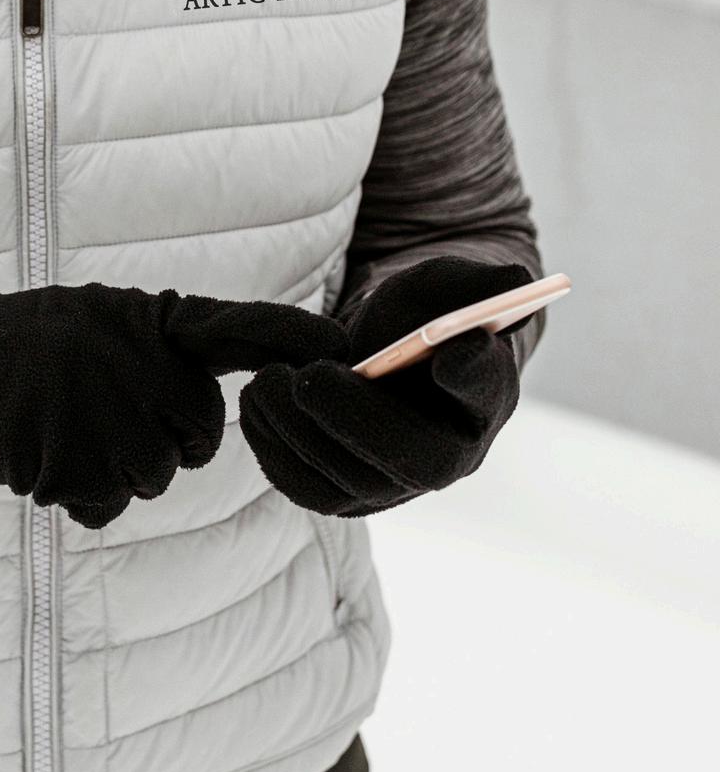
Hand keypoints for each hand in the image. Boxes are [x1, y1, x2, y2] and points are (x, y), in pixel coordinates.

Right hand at [0, 281, 288, 529]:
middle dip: (156, 443)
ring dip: (107, 471)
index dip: (290, 338)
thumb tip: (201, 406)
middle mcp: (133, 358)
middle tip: (90, 412)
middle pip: (195, 439)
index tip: (341, 347)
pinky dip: (70, 493)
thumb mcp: (93, 324)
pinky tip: (34, 453)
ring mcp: (101, 409)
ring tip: (56, 427)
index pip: (233, 328)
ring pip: (150, 479)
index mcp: (143, 317)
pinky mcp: (66, 458)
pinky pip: (101, 504)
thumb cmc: (19, 348)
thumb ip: (153, 352)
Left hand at [237, 257, 535, 515]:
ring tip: (267, 381)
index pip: (488, 391)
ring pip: (353, 486)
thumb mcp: (441, 284)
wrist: (377, 346)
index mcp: (485, 394)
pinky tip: (256, 403)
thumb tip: (514, 279)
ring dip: (300, 435)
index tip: (448, 352)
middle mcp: (451, 455)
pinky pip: (310, 490)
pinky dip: (274, 450)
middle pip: (414, 462)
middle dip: (356, 420)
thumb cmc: (416, 312)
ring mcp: (398, 483)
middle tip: (308, 376)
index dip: (472, 375)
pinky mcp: (348, 492)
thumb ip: (475, 281)